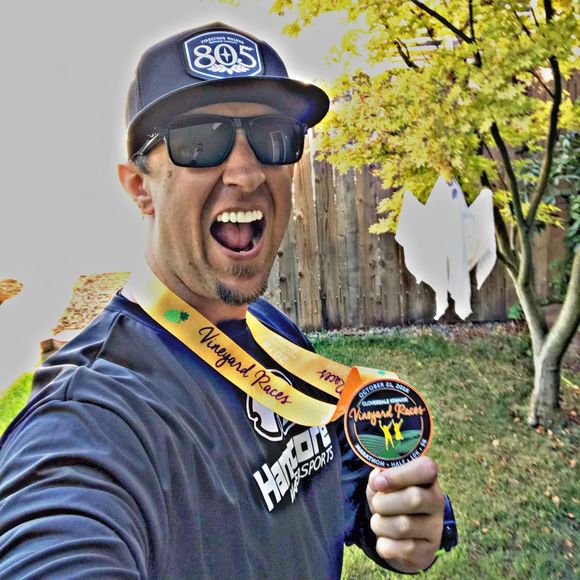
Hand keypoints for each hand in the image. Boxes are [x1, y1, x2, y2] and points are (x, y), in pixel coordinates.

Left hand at [366, 456, 444, 572]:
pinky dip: (384, 545)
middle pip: (413, 498)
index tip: (378, 482)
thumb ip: (380, 478)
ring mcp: (435, 529)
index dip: (400, 474)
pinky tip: (386, 540)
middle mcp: (436, 502)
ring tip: (379, 522)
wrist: (402, 537)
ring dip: (380, 524)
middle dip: (384, 502)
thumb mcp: (385, 485)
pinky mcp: (428, 552)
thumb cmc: (392, 500)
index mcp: (428, 479)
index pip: (426, 469)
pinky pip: (401, 549)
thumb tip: (376, 479)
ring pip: (403, 526)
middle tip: (376, 504)